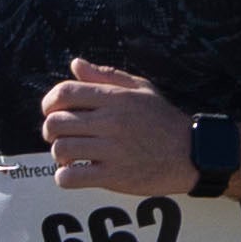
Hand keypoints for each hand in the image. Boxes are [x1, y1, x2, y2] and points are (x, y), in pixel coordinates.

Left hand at [38, 58, 192, 194]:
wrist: (191, 153)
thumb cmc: (164, 119)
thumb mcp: (141, 89)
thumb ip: (106, 76)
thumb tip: (75, 64)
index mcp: (115, 98)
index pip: (65, 93)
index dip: (49, 102)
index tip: (50, 111)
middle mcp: (111, 121)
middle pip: (56, 122)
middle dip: (50, 130)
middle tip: (58, 136)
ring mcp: (112, 150)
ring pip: (62, 149)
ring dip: (59, 154)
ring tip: (69, 156)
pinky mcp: (114, 176)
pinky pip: (72, 177)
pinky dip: (65, 177)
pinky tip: (74, 173)